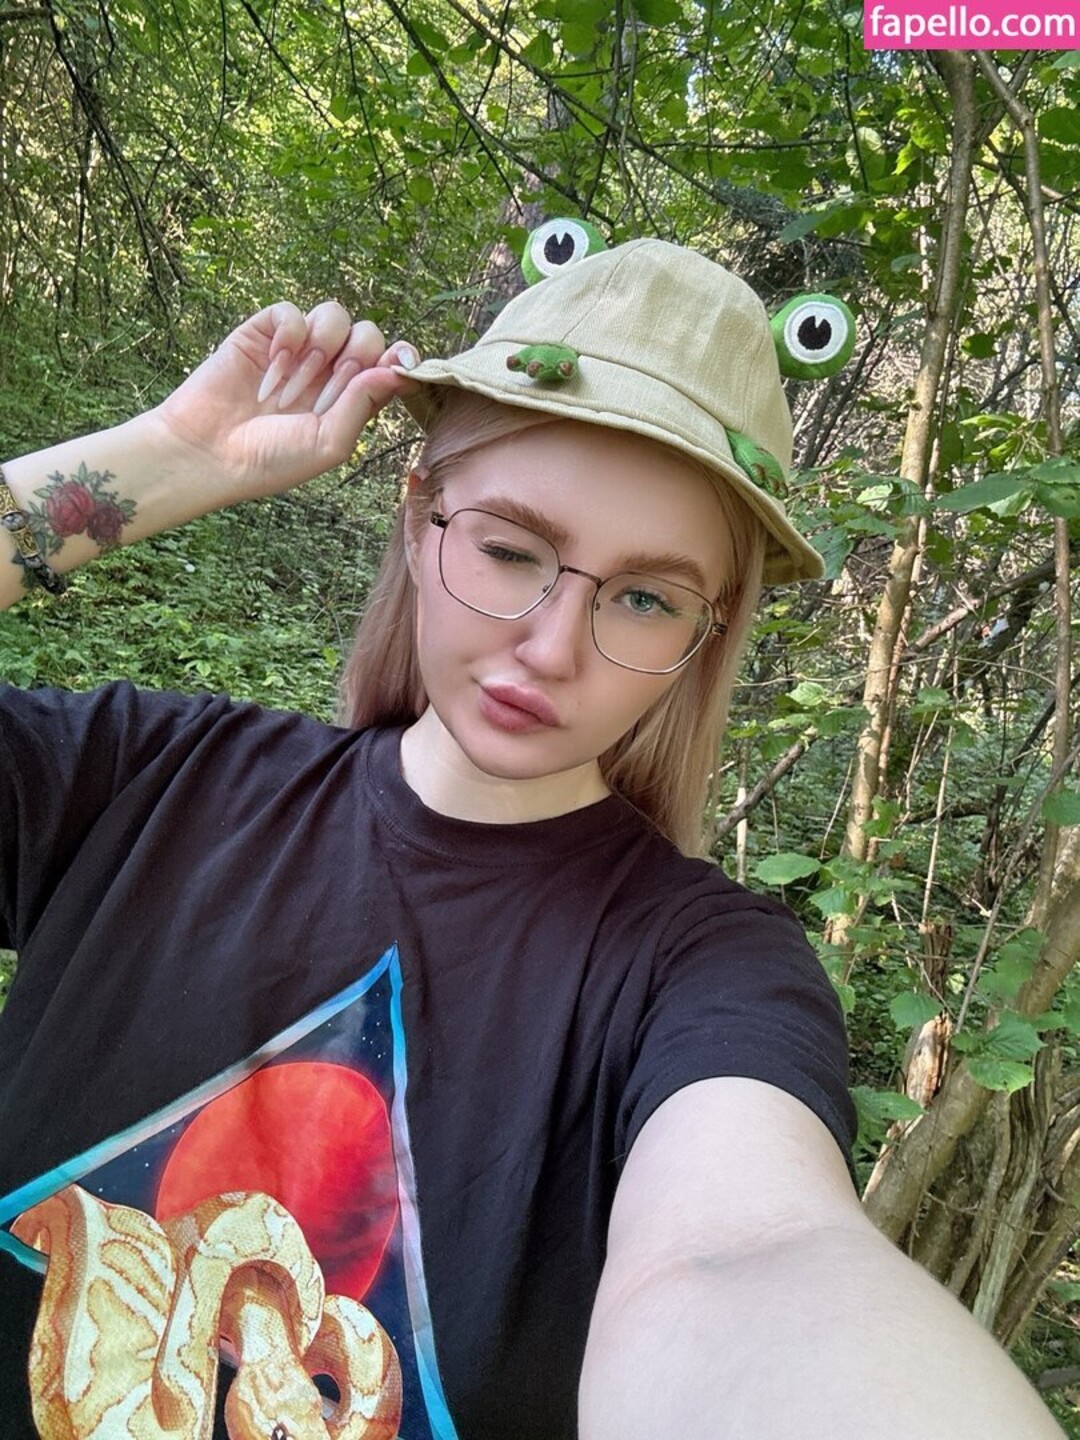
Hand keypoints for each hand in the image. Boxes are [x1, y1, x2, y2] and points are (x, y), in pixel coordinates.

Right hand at [155, 301, 420, 504]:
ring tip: (293, 386)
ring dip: (321, 348)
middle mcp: (328, 370)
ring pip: (334, 315)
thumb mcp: (329, 443)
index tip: (402, 363)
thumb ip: (363, 405)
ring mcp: (297, 349)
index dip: (401, 357)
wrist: (209, 452)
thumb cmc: (271, 459)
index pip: (389, 363)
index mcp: (350, 398)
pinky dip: (289, 334)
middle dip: (355, 358)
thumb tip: (397, 369)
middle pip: (368, 334)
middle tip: (326, 393)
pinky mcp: (264, 332)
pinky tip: (274, 362)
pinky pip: (291, 311)